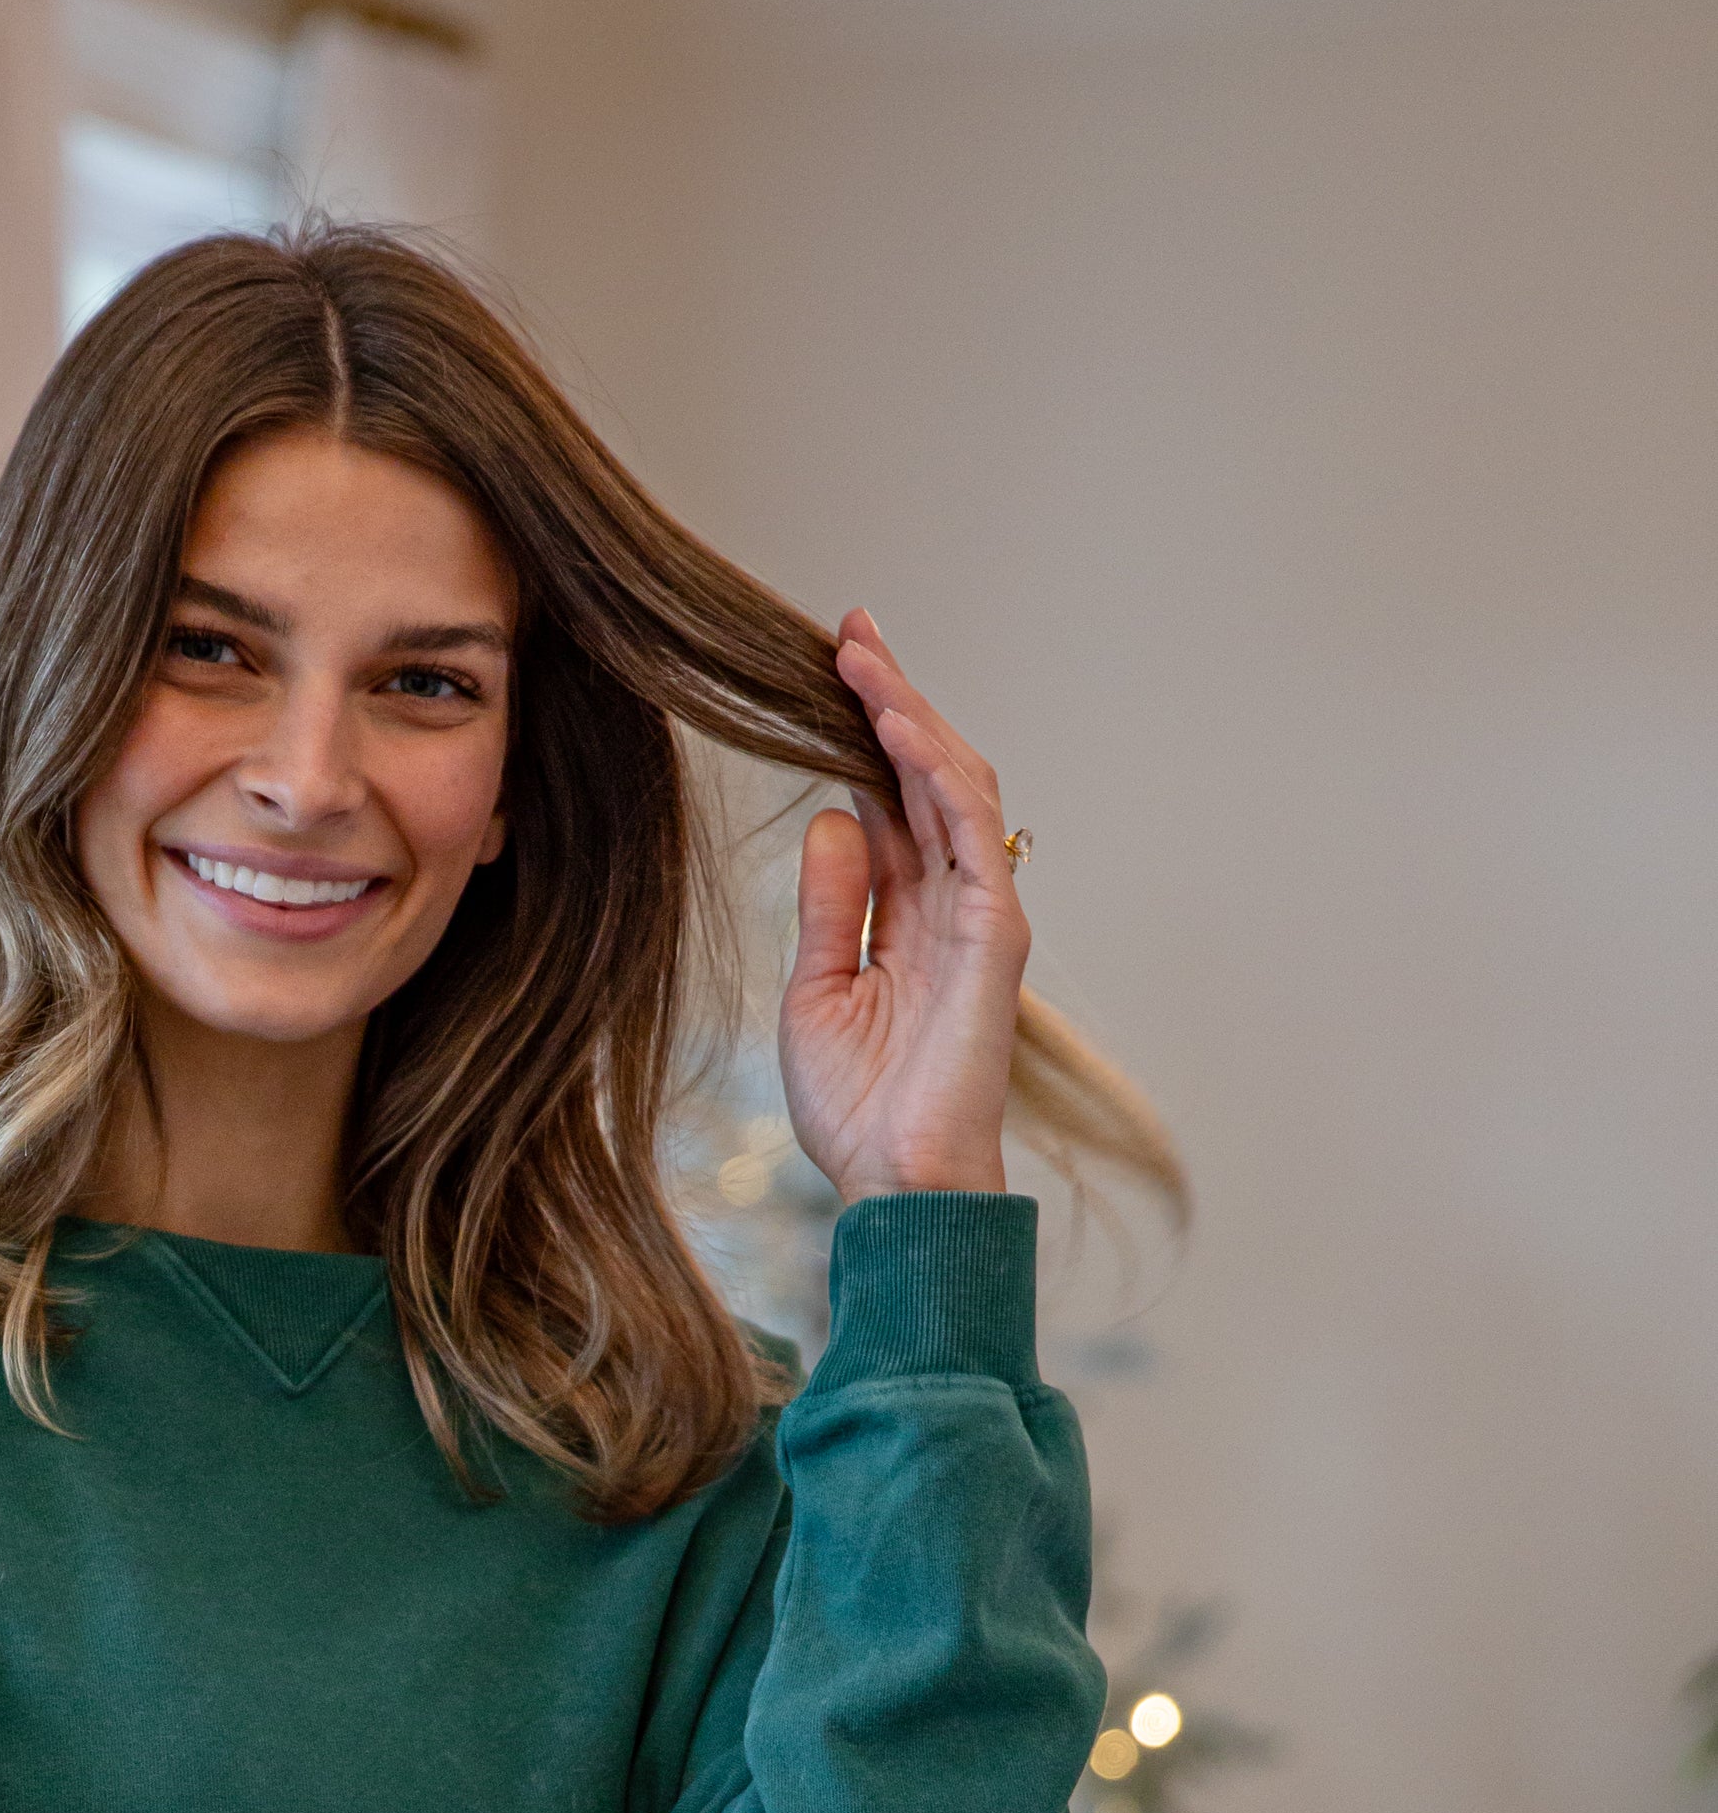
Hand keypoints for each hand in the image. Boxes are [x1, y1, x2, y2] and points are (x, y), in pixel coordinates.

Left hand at [777, 609, 1029, 1207]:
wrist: (894, 1181)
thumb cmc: (858, 1108)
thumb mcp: (817, 989)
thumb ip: (830, 901)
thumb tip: (832, 815)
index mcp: (907, 913)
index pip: (892, 798)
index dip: (865, 732)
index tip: (829, 666)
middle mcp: (950, 902)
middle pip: (927, 774)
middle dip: (890, 698)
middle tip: (848, 631)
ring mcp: (980, 912)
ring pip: (955, 785)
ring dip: (909, 716)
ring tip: (861, 660)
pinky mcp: (995, 930)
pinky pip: (973, 830)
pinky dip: (936, 773)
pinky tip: (894, 727)